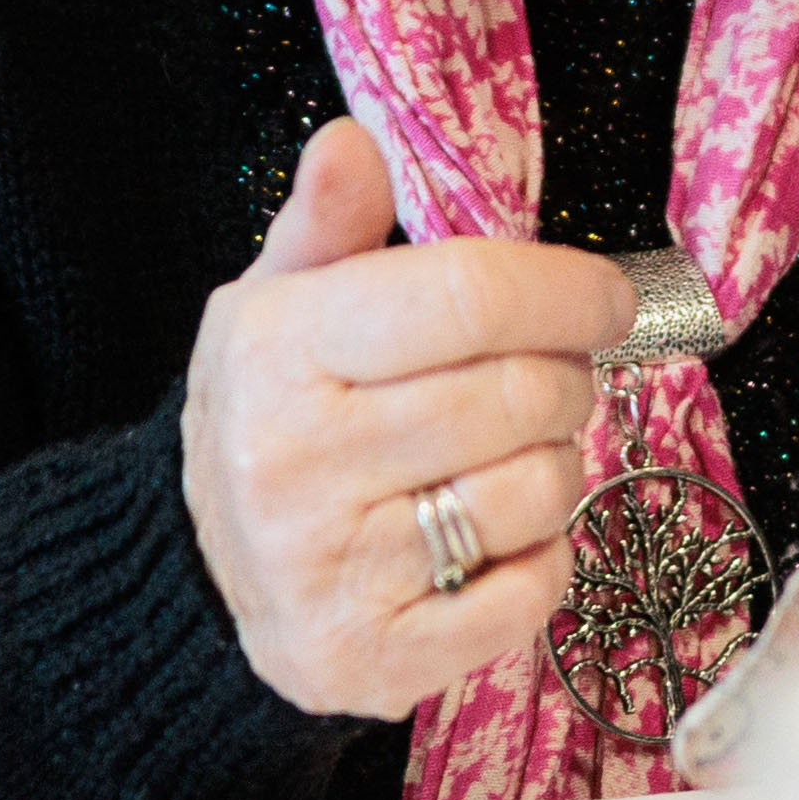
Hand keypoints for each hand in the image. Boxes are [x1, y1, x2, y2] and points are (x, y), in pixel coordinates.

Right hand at [174, 121, 635, 721]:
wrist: (193, 581)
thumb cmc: (272, 419)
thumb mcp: (278, 306)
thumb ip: (327, 224)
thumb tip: (351, 141)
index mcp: (278, 353)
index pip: (469, 298)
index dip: (568, 291)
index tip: (604, 300)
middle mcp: (294, 462)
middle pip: (523, 395)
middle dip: (566, 380)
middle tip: (548, 382)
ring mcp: (331, 569)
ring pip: (539, 492)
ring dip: (555, 469)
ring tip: (503, 461)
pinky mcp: (370, 657)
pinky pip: (532, 592)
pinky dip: (540, 560)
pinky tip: (489, 540)